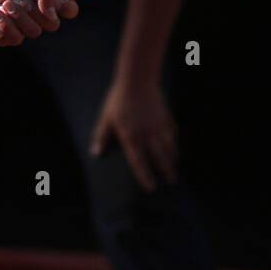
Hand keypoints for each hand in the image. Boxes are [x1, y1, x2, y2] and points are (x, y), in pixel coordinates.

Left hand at [0, 0, 78, 45]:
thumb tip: (54, 10)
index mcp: (42, 0)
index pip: (66, 9)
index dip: (68, 10)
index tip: (63, 8)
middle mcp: (36, 16)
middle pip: (52, 25)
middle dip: (36, 13)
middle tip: (19, 2)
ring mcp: (23, 28)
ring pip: (34, 32)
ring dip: (19, 18)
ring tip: (4, 6)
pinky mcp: (8, 38)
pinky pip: (17, 38)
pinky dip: (6, 26)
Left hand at [90, 78, 178, 192]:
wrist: (137, 81)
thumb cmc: (118, 100)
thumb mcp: (105, 118)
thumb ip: (101, 136)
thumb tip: (95, 153)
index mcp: (132, 138)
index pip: (139, 162)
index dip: (145, 177)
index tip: (151, 188)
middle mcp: (148, 135)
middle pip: (160, 158)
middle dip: (166, 170)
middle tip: (172, 181)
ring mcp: (159, 126)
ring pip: (169, 146)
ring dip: (172, 157)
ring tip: (175, 165)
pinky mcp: (165, 116)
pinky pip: (171, 131)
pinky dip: (173, 140)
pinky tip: (174, 143)